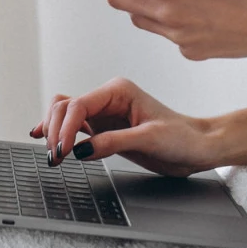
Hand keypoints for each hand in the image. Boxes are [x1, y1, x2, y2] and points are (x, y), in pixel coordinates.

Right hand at [29, 78, 246, 175]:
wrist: (197, 148)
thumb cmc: (182, 138)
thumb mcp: (149, 139)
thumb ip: (113, 142)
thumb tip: (81, 150)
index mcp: (118, 92)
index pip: (78, 105)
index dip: (65, 127)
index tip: (63, 150)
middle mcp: (107, 99)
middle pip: (64, 106)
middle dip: (54, 128)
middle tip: (55, 155)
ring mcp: (104, 115)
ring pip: (64, 115)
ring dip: (54, 131)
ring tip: (52, 154)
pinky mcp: (104, 130)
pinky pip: (74, 129)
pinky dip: (60, 134)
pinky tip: (49, 142)